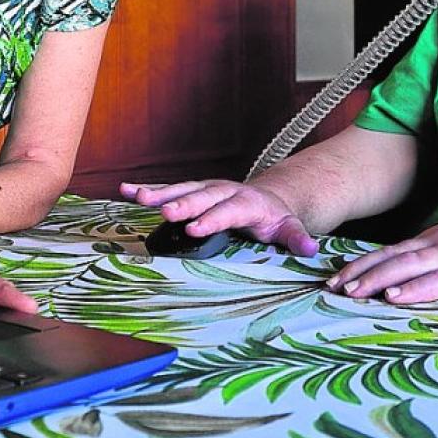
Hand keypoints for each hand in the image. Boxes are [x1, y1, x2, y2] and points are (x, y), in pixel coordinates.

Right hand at [120, 179, 318, 254]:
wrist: (268, 198)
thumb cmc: (275, 218)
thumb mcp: (290, 227)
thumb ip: (297, 237)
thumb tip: (311, 248)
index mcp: (247, 202)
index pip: (230, 210)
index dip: (213, 218)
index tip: (196, 229)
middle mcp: (224, 191)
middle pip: (202, 197)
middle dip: (184, 205)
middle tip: (165, 213)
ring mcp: (206, 189)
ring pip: (182, 190)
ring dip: (160, 193)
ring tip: (137, 196)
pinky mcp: (192, 192)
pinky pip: (169, 190)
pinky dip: (147, 189)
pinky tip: (126, 190)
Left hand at [326, 222, 437, 304]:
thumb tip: (414, 284)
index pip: (393, 250)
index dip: (363, 263)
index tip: (337, 277)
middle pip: (392, 256)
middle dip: (358, 272)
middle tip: (329, 287)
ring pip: (408, 266)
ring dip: (376, 280)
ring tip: (350, 293)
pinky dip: (413, 289)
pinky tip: (393, 297)